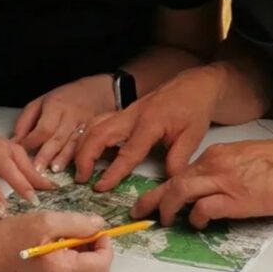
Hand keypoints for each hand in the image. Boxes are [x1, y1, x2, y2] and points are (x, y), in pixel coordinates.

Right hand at [0, 211, 113, 271]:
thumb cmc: (7, 238)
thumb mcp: (45, 222)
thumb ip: (76, 223)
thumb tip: (98, 225)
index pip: (102, 265)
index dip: (104, 244)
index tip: (94, 228)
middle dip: (99, 252)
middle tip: (86, 232)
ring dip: (87, 255)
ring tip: (69, 235)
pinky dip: (75, 259)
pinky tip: (60, 242)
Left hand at [13, 75, 115, 173]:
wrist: (99, 92)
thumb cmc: (66, 98)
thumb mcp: (41, 102)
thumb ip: (26, 120)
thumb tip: (15, 140)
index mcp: (56, 105)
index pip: (43, 127)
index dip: (32, 141)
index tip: (22, 151)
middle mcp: (71, 115)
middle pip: (57, 137)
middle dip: (46, 154)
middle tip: (36, 169)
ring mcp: (85, 124)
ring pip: (73, 144)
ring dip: (63, 159)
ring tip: (54, 171)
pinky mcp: (95, 132)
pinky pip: (85, 146)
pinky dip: (78, 157)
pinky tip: (73, 168)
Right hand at [75, 65, 225, 190]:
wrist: (194, 84)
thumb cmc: (194, 109)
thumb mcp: (193, 136)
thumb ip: (178, 160)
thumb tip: (167, 184)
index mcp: (150, 123)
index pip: (128, 152)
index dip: (113, 172)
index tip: (100, 187)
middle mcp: (132, 115)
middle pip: (98, 134)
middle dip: (84, 156)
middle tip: (80, 178)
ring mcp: (125, 112)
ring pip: (94, 126)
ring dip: (81, 146)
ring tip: (77, 167)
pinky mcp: (123, 112)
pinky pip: (98, 122)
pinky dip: (86, 136)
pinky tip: (83, 150)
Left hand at [132, 139, 272, 226]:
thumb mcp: (243, 158)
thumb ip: (223, 169)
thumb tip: (210, 186)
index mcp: (216, 155)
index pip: (182, 171)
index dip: (166, 187)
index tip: (158, 198)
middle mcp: (214, 166)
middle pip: (173, 181)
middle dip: (152, 198)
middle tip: (140, 211)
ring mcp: (223, 182)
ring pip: (180, 192)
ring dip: (167, 208)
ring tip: (164, 221)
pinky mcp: (235, 199)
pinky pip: (204, 209)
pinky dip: (196, 218)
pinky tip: (197, 224)